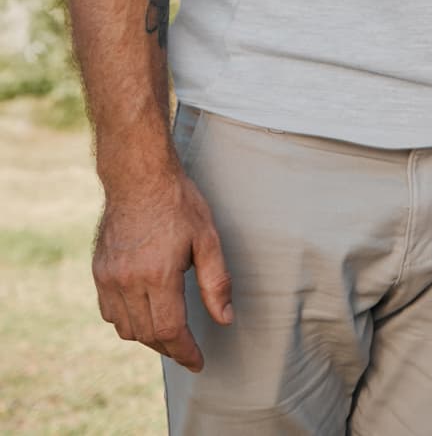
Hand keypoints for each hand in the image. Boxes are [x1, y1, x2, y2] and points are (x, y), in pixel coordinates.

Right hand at [93, 170, 232, 370]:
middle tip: (188, 352)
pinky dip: (127, 321)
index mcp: (157, 275)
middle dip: (170, 348)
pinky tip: (145, 315)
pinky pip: (109, 312)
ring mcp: (108, 278)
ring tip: (170, 336)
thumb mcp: (209, 238)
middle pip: (147, 334)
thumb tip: (225, 318)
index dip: (185, 352)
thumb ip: (217, 282)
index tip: (198, 362)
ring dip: (147, 337)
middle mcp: (127, 281)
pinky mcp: (98, 271)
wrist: (138, 178)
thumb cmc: (178, 203)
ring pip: (125, 327)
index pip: (170, 330)